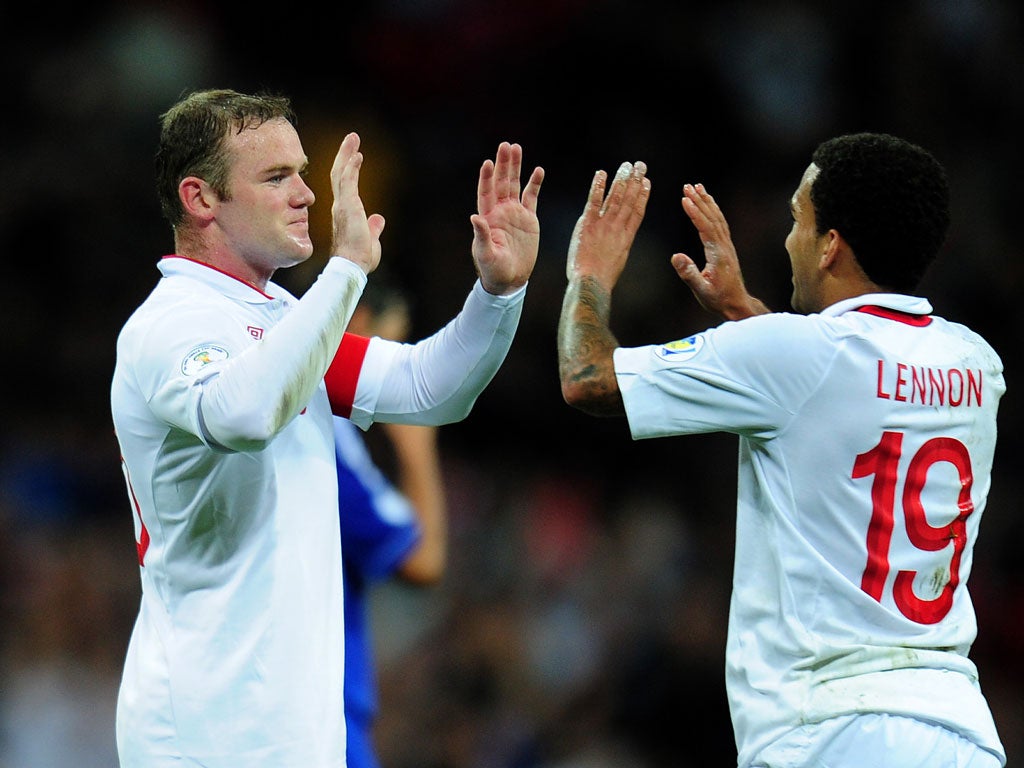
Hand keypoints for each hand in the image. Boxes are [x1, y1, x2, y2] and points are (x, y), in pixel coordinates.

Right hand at [329, 132, 384, 274]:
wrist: (352, 266)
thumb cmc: (359, 257)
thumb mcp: (371, 238)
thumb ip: (373, 227)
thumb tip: (379, 219)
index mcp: (345, 212)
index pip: (344, 185)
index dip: (348, 168)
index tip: (355, 155)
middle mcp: (340, 205)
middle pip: (340, 174)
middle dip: (345, 155)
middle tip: (352, 139)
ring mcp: (342, 205)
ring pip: (342, 174)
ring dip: (347, 155)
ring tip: (353, 139)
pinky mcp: (347, 207)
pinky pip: (348, 182)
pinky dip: (352, 168)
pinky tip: (357, 155)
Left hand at [470, 142, 543, 294]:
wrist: (510, 279)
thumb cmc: (493, 269)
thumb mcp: (486, 254)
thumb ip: (482, 236)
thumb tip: (474, 218)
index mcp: (488, 218)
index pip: (486, 193)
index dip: (487, 178)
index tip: (488, 162)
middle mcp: (500, 211)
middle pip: (501, 183)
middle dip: (503, 164)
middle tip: (506, 145)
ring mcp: (515, 213)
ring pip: (515, 185)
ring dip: (516, 167)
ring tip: (517, 148)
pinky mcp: (529, 219)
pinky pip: (532, 197)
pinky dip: (535, 184)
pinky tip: (538, 170)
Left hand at [566, 161, 650, 288]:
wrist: (591, 282)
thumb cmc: (602, 277)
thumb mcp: (618, 260)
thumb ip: (619, 246)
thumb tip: (620, 239)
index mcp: (627, 238)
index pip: (638, 211)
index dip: (643, 195)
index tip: (647, 182)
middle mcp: (618, 228)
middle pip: (629, 200)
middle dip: (635, 181)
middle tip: (640, 166)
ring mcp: (603, 225)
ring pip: (615, 198)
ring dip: (622, 180)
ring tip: (627, 166)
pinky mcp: (588, 224)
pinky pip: (594, 201)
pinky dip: (598, 186)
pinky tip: (602, 173)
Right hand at [672, 183, 767, 319]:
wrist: (736, 304)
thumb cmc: (718, 299)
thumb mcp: (701, 290)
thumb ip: (689, 274)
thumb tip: (675, 256)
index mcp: (718, 254)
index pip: (705, 227)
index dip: (695, 212)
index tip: (684, 198)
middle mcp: (724, 246)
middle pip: (712, 217)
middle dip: (700, 200)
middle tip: (687, 185)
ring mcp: (727, 246)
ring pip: (718, 218)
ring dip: (707, 201)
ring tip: (697, 187)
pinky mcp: (726, 248)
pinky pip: (720, 224)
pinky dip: (713, 210)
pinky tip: (708, 204)